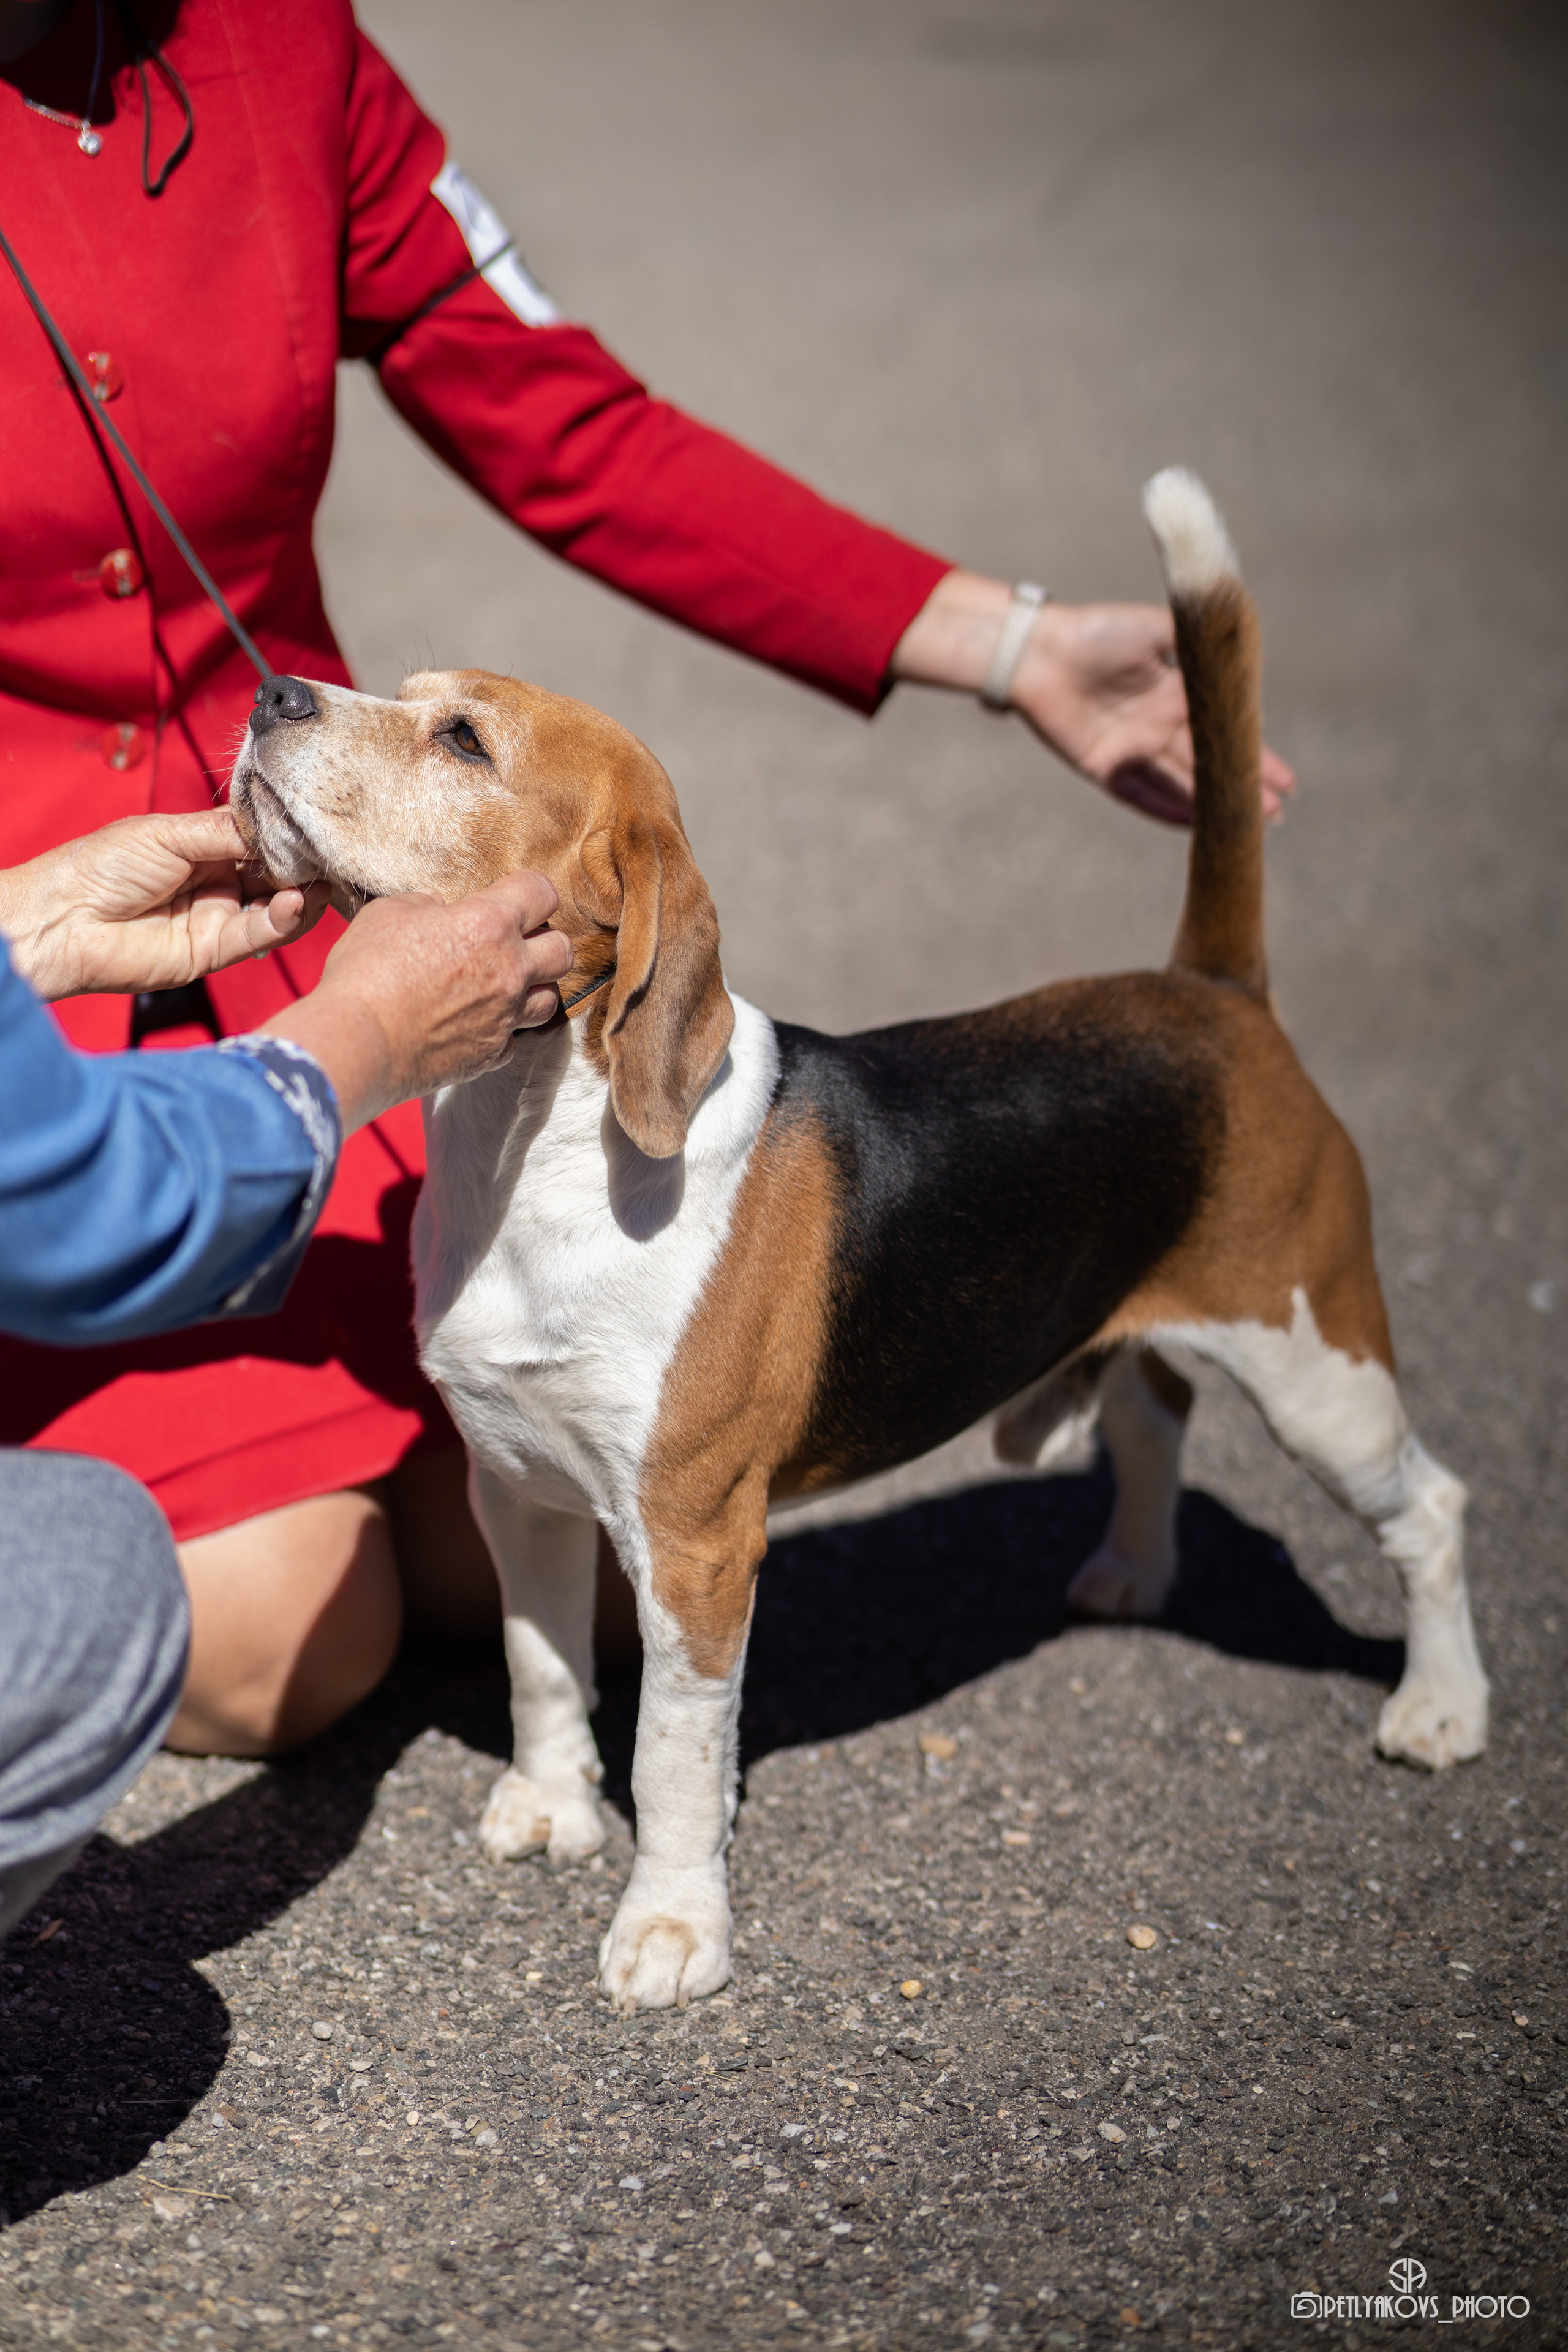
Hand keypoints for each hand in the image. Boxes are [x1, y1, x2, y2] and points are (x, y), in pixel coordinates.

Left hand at [0, 810, 327, 1000]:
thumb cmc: (101, 866)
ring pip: (276, 907)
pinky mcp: (216, 951)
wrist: (66, 919)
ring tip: (318, 881)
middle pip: (276, 873)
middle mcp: (217, 882)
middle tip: (329, 853)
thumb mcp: (169, 834)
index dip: (286, 832)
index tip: (315, 823)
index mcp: (204, 847)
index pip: (259, 838)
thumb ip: (226, 832)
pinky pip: (260, 935)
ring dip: (302, 895)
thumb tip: (277, 828)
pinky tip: (293, 902)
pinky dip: (283, 920)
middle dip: (303, 864)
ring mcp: (219, 918)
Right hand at [260, 871, 572, 1133]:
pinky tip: (478, 1022)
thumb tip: (440, 913)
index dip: (531, 890)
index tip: (514, 897)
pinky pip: (516, 1038)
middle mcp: (510, 970)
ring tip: (505, 985)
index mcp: (490, 924)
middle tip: (516, 943)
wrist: (359, 1041)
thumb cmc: (367, 970)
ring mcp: (506, 1017)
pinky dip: (503, 1029)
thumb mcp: (389, 913)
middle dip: (545, 941)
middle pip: (563, 949)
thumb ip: (427, 906)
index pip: (542, 891)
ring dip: (534, 988)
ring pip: (551, 999)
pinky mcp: (493, 1054)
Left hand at [891, 570, 1294, 826]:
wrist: (1042, 652)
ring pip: (1182, 786)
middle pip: (1209, 766)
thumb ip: (1199, 641)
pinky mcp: (1105, 768)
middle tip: (1276, 816)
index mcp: (1178, 695)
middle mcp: (1159, 727)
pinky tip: (1198, 826)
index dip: (1256, 757)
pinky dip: (1168, 811)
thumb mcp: (1159, 628)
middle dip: (1243, 791)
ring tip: (1248, 826)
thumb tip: (1239, 649)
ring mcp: (1133, 751)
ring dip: (1213, 807)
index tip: (1288, 782)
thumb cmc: (1099, 632)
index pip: (1226, 733)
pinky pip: (1142, 796)